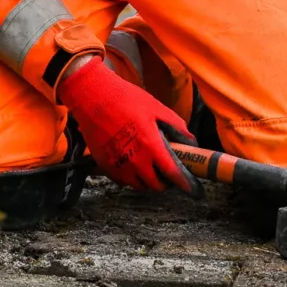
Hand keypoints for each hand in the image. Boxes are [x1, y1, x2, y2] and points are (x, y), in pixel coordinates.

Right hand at [58, 56, 200, 195]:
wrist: (92, 96)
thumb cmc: (125, 99)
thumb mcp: (156, 108)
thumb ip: (177, 127)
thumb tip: (191, 142)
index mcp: (150, 145)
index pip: (173, 174)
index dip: (186, 185)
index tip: (194, 190)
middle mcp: (135, 161)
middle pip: (156, 185)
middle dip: (165, 181)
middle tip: (166, 170)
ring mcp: (118, 165)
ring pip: (139, 185)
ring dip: (147, 179)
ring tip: (148, 165)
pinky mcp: (104, 165)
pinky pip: (122, 180)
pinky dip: (130, 176)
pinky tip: (131, 161)